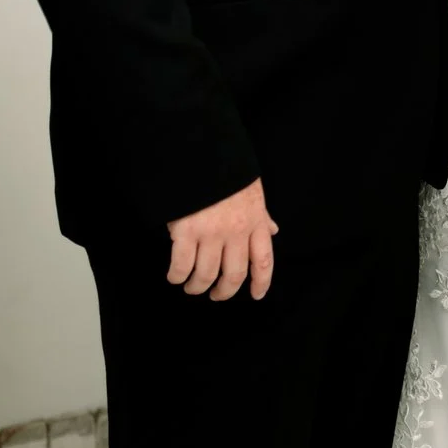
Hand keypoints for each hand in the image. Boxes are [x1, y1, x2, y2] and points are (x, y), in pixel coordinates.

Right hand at [165, 178, 278, 300]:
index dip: (262, 282)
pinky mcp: (186, 231)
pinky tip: (174, 276)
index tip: (257, 295)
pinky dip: (177, 276)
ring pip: (206, 275)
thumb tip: (272, 231)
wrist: (201, 152)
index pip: (263, 260)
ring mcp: (211, 233)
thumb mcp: (252, 191)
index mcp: (255, 221)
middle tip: (215, 295)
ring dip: (197, 287)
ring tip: (191, 287)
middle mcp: (237, 232)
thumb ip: (261, 216)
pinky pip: (182, 265)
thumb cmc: (227, 172)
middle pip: (234, 275)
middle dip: (224, 291)